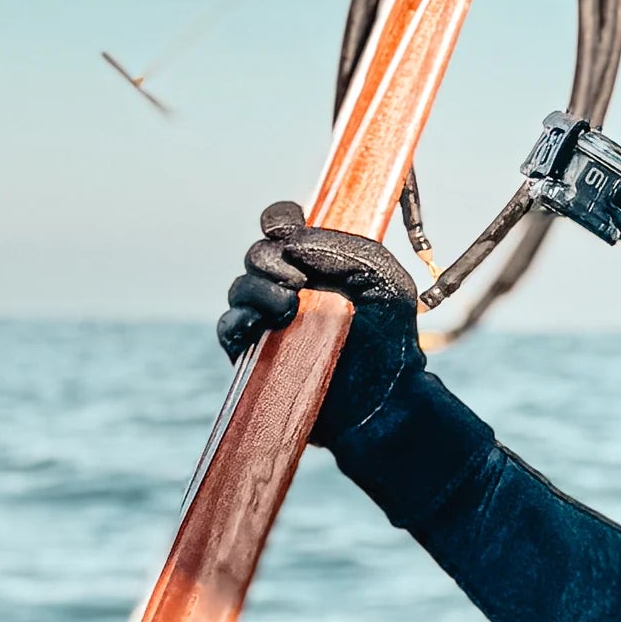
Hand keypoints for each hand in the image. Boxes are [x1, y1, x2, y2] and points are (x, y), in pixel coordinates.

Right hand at [219, 202, 424, 447]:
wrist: (386, 401)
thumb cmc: (391, 341)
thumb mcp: (385, 281)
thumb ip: (346, 248)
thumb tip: (290, 243)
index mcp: (317, 264)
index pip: (283, 227)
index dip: (279, 220)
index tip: (285, 229)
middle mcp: (289, 288)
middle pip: (258, 254)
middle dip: (271, 259)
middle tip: (298, 280)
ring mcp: (270, 322)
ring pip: (241, 288)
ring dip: (259, 289)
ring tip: (289, 308)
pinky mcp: (255, 356)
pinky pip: (229, 328)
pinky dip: (238, 320)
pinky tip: (262, 324)